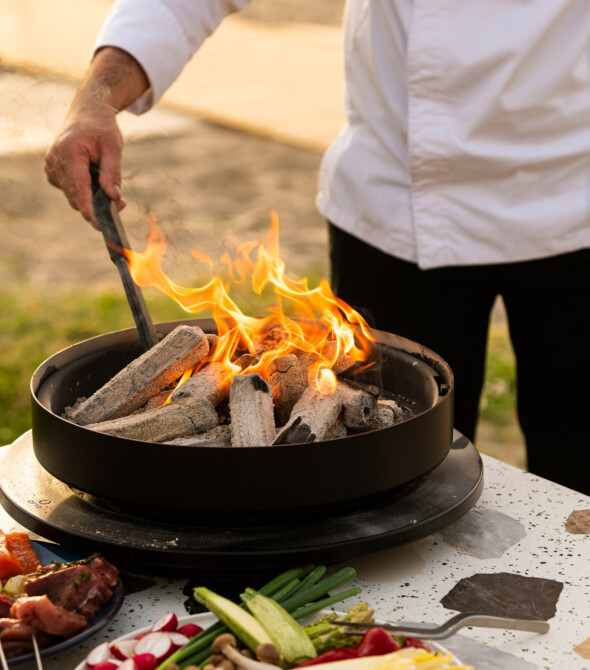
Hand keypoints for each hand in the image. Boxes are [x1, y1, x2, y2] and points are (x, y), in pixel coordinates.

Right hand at [44, 99, 124, 227]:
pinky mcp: (52, 172)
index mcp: (69, 152)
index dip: (89, 208)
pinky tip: (94, 181)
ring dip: (91, 199)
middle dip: (97, 205)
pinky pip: (69, 190)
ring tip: (111, 191)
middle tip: (121, 203)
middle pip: (76, 196)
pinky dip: (83, 191)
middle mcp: (55, 161)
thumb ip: (112, 173)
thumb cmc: (101, 128)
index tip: (99, 224)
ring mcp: (51, 167)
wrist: (86, 113)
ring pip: (73, 196)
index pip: (78, 187)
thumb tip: (113, 197)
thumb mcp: (113, 147)